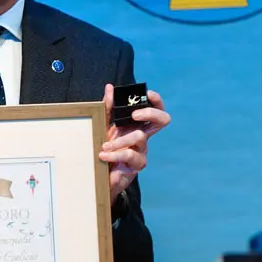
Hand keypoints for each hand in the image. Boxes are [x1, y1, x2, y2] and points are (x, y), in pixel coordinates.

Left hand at [98, 84, 170, 201]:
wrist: (99, 174)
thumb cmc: (104, 149)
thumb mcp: (103, 125)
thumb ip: (107, 108)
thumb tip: (110, 87)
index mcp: (136, 125)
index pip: (155, 108)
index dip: (155, 100)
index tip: (147, 93)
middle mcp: (143, 136)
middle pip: (162, 120)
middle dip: (150, 113)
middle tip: (134, 115)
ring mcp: (142, 150)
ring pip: (140, 136)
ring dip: (119, 140)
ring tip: (104, 145)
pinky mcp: (138, 164)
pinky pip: (129, 154)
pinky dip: (114, 154)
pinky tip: (103, 155)